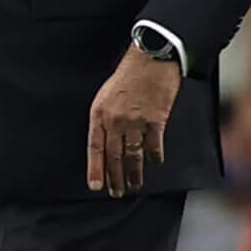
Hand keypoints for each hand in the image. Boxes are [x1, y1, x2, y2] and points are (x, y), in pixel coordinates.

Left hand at [87, 46, 180, 198]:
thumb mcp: (105, 95)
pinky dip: (154, 157)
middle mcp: (115, 120)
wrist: (150, 58)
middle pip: (114, 156)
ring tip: (133, 186)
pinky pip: (154, 145)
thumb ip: (104, 119)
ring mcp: (135, 121)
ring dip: (133, 174)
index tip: (96, 185)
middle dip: (114, 178)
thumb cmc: (128, 75)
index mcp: (99, 114)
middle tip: (116, 193)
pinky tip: (155, 163)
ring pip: (133, 155)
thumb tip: (105, 143)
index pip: (95, 148)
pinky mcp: (155, 119)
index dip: (95, 168)